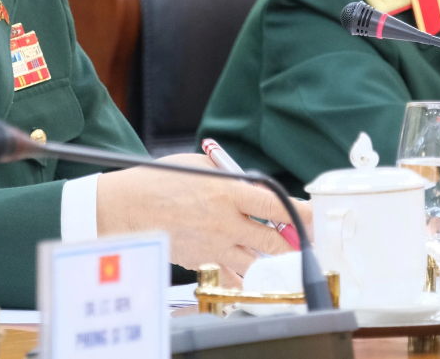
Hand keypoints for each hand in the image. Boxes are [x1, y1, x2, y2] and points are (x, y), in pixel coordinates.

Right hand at [96, 154, 309, 283]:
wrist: (125, 208)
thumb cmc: (159, 181)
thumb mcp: (199, 165)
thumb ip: (229, 175)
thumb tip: (251, 184)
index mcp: (228, 192)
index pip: (278, 206)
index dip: (302, 212)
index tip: (313, 214)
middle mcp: (226, 222)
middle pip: (276, 241)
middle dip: (295, 241)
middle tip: (305, 238)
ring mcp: (215, 246)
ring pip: (258, 261)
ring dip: (271, 258)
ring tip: (279, 252)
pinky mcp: (203, 261)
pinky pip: (233, 273)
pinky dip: (242, 270)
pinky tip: (245, 262)